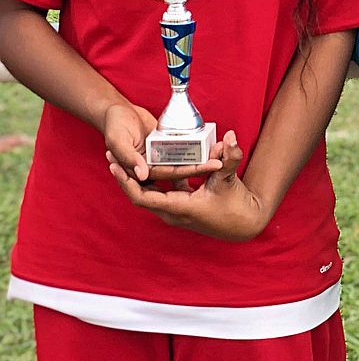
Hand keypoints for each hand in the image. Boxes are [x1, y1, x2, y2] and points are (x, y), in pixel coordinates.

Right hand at [102, 101, 219, 183]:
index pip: (171, 174)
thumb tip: (144, 175)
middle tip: (225, 159)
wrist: (117, 110)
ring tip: (222, 152)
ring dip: (201, 156)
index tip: (216, 165)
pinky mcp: (164, 145)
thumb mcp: (118, 140)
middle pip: (182, 168)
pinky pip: (182, 147)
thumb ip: (129, 157)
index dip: (193, 170)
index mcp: (142, 170)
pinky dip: (194, 146)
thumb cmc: (114, 125)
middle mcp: (152, 166)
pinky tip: (210, 143)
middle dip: (203, 165)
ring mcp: (159, 155)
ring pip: (184, 159)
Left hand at [107, 131, 268, 240]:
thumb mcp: (230, 180)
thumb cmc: (236, 207)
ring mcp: (175, 210)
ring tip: (125, 157)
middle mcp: (172, 212)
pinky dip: (156, 178)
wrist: (244, 225)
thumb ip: (228, 158)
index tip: (114, 165)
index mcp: (178, 207)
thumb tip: (230, 136)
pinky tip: (154, 162)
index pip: (141, 197)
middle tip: (111, 155)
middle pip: (139, 194)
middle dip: (124, 175)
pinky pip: (162, 191)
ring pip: (149, 193)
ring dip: (137, 177)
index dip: (126, 181)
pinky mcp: (182, 205)